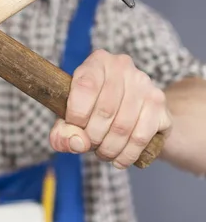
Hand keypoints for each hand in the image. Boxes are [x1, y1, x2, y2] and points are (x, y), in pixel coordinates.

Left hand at [49, 49, 172, 168]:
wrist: (131, 108)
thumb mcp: (70, 115)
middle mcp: (123, 66)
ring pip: (123, 127)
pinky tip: (119, 159)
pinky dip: (127, 154)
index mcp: (98, 61)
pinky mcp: (159, 104)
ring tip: (102, 153)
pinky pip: (141, 137)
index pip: (85, 87)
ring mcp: (145, 84)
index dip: (76, 115)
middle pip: (105, 110)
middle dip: (93, 137)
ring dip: (109, 149)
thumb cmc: (92, 109)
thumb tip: (77, 143)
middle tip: (89, 146)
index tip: (74, 128)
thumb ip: (62, 131)